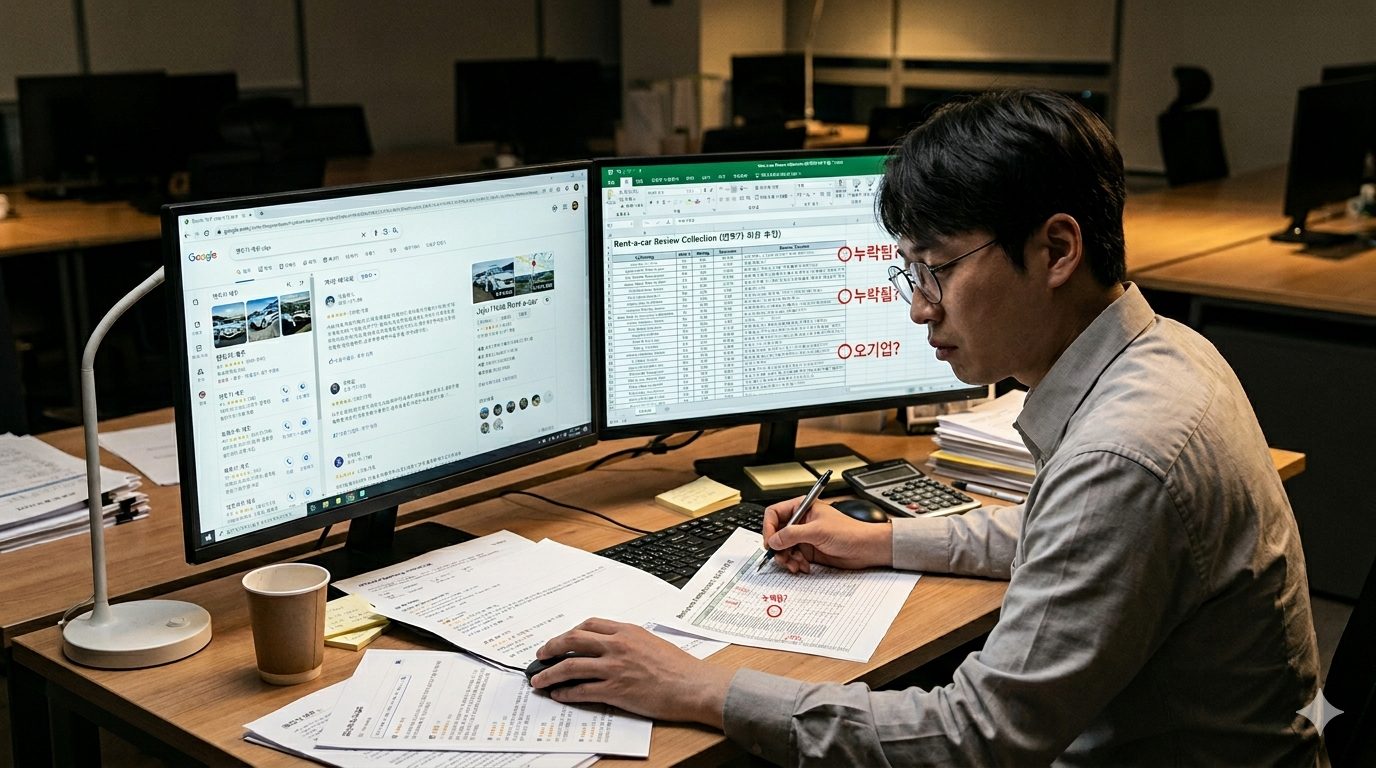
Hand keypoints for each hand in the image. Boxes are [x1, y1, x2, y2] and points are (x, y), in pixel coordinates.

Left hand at [532, 618, 733, 727]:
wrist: (692, 686)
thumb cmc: (678, 667)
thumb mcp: (651, 642)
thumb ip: (628, 641)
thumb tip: (609, 647)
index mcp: (627, 631)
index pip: (589, 625)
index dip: (570, 632)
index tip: (562, 639)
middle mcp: (617, 645)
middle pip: (573, 640)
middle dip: (552, 647)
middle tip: (541, 655)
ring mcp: (614, 668)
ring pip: (571, 666)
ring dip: (550, 673)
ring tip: (539, 680)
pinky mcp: (615, 690)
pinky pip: (582, 690)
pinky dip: (566, 693)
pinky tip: (559, 695)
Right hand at [762, 498, 893, 572]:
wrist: (865, 549)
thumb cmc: (849, 532)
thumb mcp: (817, 531)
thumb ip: (792, 535)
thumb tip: (773, 540)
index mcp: (802, 508)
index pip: (774, 514)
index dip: (769, 528)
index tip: (771, 542)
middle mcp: (800, 521)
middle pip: (776, 533)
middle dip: (778, 547)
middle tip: (782, 557)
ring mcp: (804, 537)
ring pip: (783, 548)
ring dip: (786, 558)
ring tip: (795, 564)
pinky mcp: (808, 551)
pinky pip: (792, 557)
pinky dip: (794, 563)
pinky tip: (803, 566)